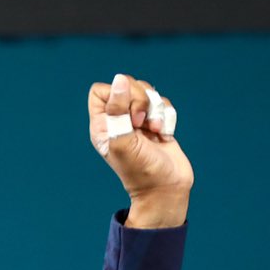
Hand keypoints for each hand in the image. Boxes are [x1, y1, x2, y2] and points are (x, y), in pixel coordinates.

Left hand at [89, 73, 191, 227]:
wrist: (166, 189)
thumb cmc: (141, 171)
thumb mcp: (124, 141)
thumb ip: (118, 111)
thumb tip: (119, 79)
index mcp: (102, 125)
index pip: (101, 90)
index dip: (116, 94)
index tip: (127, 115)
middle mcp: (118, 120)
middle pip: (127, 85)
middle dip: (140, 99)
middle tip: (141, 123)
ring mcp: (138, 121)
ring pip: (148, 92)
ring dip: (156, 109)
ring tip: (155, 130)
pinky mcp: (157, 123)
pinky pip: (163, 103)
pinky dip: (167, 117)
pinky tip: (164, 135)